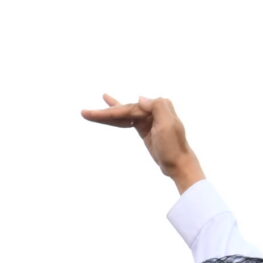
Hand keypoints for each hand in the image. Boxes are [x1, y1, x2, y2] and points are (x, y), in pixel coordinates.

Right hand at [80, 94, 204, 190]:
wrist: (178, 164)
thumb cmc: (174, 146)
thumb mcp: (168, 125)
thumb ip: (157, 107)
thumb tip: (140, 98)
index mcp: (158, 107)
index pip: (130, 108)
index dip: (112, 111)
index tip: (95, 115)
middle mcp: (153, 110)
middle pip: (124, 110)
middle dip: (105, 113)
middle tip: (85, 113)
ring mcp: (148, 120)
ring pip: (124, 115)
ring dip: (107, 113)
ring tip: (90, 111)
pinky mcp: (145, 129)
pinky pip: (127, 121)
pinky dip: (117, 118)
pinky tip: (111, 110)